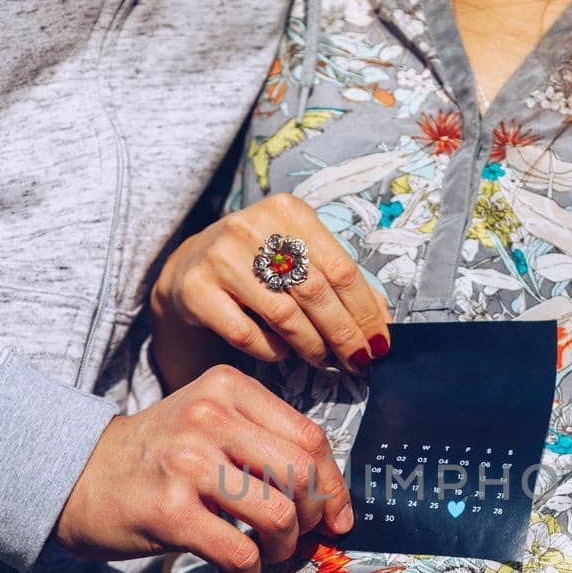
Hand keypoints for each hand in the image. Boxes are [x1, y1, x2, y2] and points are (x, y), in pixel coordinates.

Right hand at [52, 365, 352, 572]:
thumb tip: (333, 501)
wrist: (78, 477)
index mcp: (228, 389)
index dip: (333, 485)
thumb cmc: (159, 458)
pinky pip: (239, 553)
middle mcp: (208, 417)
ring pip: (279, 515)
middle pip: (301, 474)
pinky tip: (237, 569)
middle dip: (312, 517)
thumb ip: (266, 444)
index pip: (309, 438)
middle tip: (298, 536)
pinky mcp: (169, 511)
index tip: (336, 517)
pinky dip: (248, 572)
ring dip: (282, 548)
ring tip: (265, 553)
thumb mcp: (210, 425)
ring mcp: (186, 463)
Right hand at [152, 192, 390, 373]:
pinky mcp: (196, 290)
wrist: (190, 270)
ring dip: (312, 346)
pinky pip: (246, 334)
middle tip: (358, 361)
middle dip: (344, 334)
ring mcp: (219, 257)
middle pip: (315, 291)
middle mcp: (251, 227)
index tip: (379, 343)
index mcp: (288, 212)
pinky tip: (281, 352)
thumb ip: (339, 283)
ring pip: (283, 315)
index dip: (366, 312)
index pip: (341, 268)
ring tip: (324, 359)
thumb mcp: (299, 258)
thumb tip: (382, 325)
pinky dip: (272, 350)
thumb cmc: (259, 267)